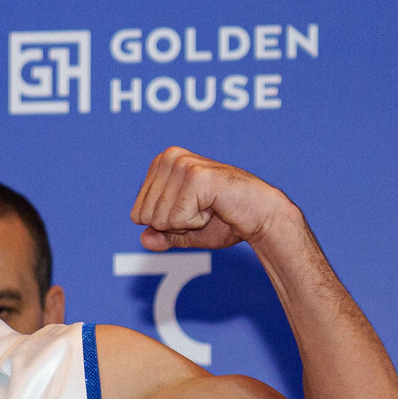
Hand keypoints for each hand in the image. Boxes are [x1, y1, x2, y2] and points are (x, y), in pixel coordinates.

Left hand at [130, 147, 288, 252]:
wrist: (259, 216)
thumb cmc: (225, 220)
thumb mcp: (185, 230)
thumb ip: (162, 235)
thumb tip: (144, 240)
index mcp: (161, 164)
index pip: (137, 214)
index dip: (166, 224)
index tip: (192, 211)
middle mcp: (169, 158)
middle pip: (146, 217)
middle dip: (175, 224)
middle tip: (203, 210)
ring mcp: (182, 164)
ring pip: (160, 219)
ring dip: (187, 223)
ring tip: (209, 207)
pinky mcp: (195, 176)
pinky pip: (177, 219)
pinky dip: (197, 222)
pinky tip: (214, 207)